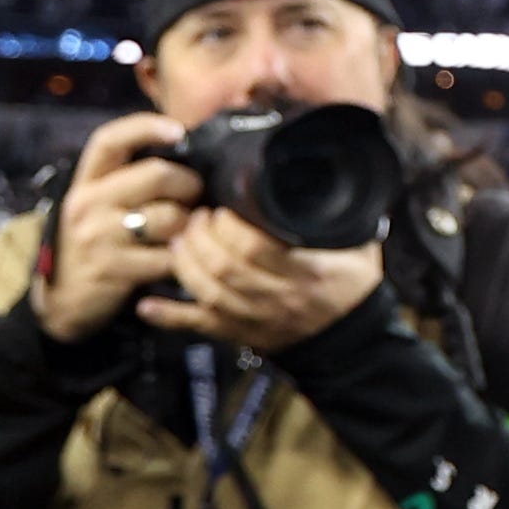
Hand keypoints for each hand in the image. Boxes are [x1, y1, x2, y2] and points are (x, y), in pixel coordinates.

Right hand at [44, 115, 197, 341]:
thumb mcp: (100, 206)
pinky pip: (169, 256)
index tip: (178, 130)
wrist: (62, 302)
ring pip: (170, 217)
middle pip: (157, 174)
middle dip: (190, 184)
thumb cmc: (97, 244)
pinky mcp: (111, 268)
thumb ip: (132, 180)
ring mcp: (97, 236)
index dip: (145, 127)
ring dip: (191, 225)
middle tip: (195, 198)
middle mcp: (86, 203)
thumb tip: (186, 153)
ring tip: (188, 232)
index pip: (109, 140)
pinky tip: (180, 261)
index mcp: (85, 182)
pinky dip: (183, 259)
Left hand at [136, 205, 385, 353]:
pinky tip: (147, 303)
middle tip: (195, 217)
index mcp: (309, 271)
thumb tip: (329, 169)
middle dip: (201, 238)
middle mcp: (280, 297)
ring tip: (178, 241)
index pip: (255, 246)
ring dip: (184, 265)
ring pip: (207, 293)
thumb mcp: (361, 243)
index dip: (229, 225)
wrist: (353, 339)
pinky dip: (169, 316)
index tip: (222, 206)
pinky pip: (199, 327)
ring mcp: (257, 319)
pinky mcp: (241, 335)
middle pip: (224, 267)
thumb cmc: (354, 284)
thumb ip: (342, 213)